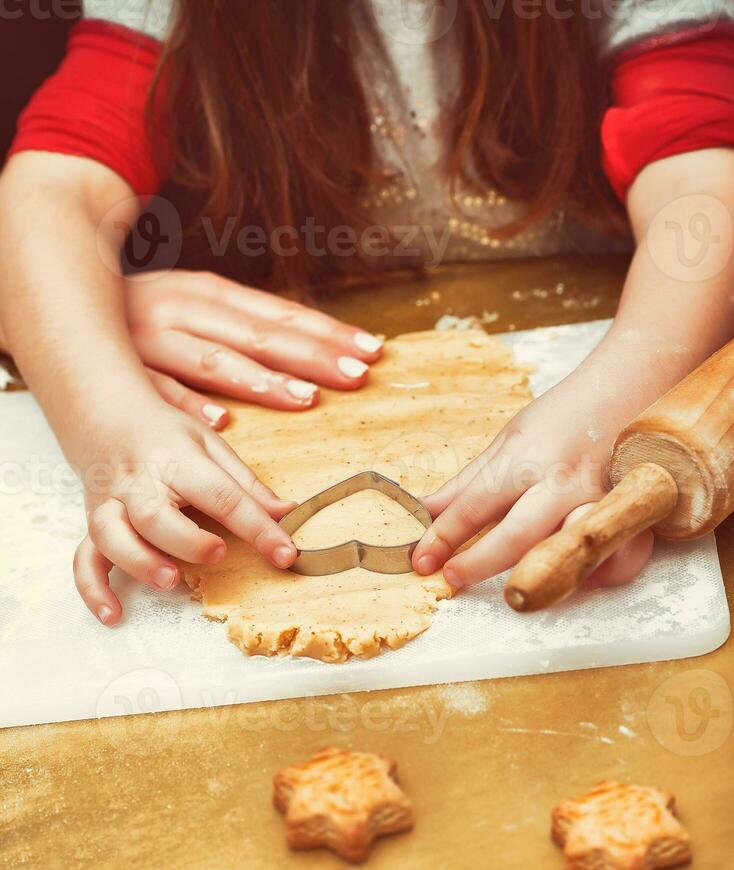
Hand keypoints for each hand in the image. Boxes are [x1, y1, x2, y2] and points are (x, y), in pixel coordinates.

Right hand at [73, 403, 296, 625]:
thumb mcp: (211, 446)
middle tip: (216, 554)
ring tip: (170, 580)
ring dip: (139, 562)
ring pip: (112, 535)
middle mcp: (138, 482)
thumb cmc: (167, 436)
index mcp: (177, 459)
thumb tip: (288, 513)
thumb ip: (247, 484)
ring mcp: (110, 504)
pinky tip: (114, 613)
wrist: (107, 416)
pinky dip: (94, 589)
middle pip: (153, 514)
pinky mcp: (92, 524)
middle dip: (185, 539)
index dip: (256, 526)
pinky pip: (85, 559)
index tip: (285, 553)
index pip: (220, 494)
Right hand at [125, 270, 382, 428]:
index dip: (329, 332)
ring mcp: (156, 340)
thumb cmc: (153, 308)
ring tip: (304, 398)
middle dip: (313, 356)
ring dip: (262, 381)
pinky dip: (189, 405)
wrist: (71, 292)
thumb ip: (251, 327)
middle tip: (358, 376)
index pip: (282, 314)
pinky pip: (161, 392)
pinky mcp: (128, 371)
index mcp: (213, 292)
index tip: (373, 351)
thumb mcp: (201, 303)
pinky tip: (219, 424)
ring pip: (216, 361)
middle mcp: (188, 310)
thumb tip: (314, 353)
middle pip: (261, 334)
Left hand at [412, 379, 653, 591]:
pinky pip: (620, 558)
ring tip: (513, 594)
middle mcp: (561, 482)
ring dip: (539, 576)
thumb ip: (468, 483)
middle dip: (479, 563)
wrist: (629, 388)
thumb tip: (425, 511)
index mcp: (525, 459)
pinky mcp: (634, 515)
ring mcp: (600, 500)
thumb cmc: (562, 418)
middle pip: (516, 536)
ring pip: (566, 551)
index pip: (474, 505)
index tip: (422, 560)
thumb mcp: (507, 442)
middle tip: (451, 579)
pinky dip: (601, 575)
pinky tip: (577, 583)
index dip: (443, 536)